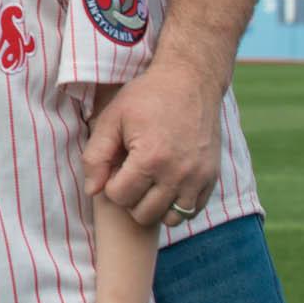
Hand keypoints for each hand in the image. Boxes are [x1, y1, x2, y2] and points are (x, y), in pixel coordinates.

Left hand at [83, 61, 223, 227]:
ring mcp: (198, 178)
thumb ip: (96, 156)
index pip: (120, 197)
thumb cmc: (146, 98)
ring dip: (153, 206)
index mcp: (150, 158)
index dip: (110, 185)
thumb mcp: (111, 118)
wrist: (190, 83)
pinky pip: (192, 211)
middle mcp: (178, 174)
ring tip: (147, 182)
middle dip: (130, 198)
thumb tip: (92, 190)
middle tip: (130, 175)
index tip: (115, 166)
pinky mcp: (212, 178)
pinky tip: (165, 184)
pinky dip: (176, 205)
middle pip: (144, 214)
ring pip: (170, 219)